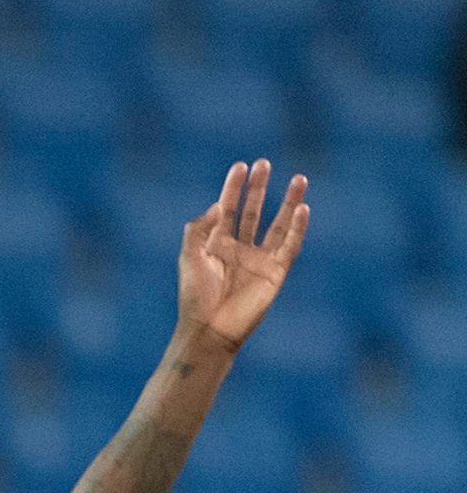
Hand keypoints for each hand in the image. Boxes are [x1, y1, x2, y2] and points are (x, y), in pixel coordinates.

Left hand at [177, 159, 308, 352]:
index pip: (228, 209)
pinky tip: (303, 208)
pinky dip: (297, 228)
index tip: (240, 166)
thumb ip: (199, 228)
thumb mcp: (190, 257)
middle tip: (264, 163)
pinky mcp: (275, 273)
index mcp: (216, 245)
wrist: (210, 329)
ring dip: (288, 202)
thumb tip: (218, 205)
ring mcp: (258, 260)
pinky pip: (290, 246)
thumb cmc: (195, 296)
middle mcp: (239, 249)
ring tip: (299, 179)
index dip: (233, 188)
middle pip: (253, 211)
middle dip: (259, 188)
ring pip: (277, 224)